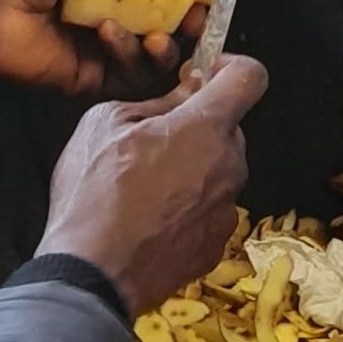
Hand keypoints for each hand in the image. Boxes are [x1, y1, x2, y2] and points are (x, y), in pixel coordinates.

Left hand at [0, 0, 251, 103]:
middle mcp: (119, 1)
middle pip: (181, 10)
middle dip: (204, 10)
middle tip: (212, 11)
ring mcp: (110, 39)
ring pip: (166, 45)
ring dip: (173, 35)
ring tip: (166, 28)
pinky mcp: (98, 75)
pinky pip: (135, 73)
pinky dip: (132, 54)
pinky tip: (111, 35)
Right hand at [41, 58, 266, 316]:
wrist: (93, 274)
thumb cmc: (94, 192)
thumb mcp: (105, 122)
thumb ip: (157, 101)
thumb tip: (186, 94)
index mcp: (206, 127)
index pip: (250, 77)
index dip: (232, 67)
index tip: (208, 74)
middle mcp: (229, 166)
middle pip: (229, 129)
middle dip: (200, 126)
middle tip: (154, 139)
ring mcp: (227, 210)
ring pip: (219, 171)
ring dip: (194, 169)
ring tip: (146, 186)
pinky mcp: (216, 245)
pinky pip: (210, 210)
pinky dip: (189, 207)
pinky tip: (152, 219)